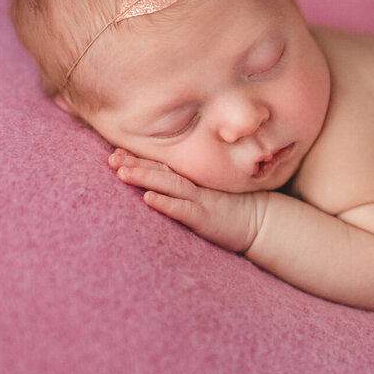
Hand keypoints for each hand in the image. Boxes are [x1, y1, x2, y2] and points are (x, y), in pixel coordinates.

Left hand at [108, 148, 262, 251]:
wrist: (263, 222)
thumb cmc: (235, 209)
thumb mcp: (211, 193)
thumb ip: (190, 186)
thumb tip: (165, 182)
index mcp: (194, 180)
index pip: (163, 165)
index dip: (140, 158)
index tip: (116, 152)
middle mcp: (195, 186)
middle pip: (161, 170)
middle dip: (135, 163)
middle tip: (111, 158)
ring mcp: (201, 200)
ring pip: (168, 185)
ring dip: (144, 177)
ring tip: (121, 173)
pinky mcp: (206, 218)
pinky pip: (183, 210)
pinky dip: (166, 204)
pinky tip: (148, 199)